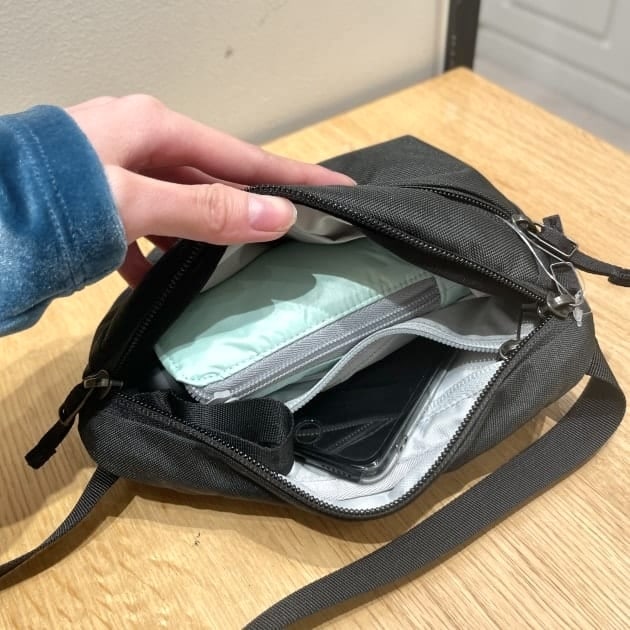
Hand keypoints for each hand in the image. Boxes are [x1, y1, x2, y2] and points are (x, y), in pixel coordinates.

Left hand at [66, 95, 354, 285]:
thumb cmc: (47, 197)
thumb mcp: (132, 201)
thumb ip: (203, 211)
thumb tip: (277, 216)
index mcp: (154, 128)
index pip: (243, 156)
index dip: (292, 176)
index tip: (337, 188)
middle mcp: (140, 145)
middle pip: (214, 179)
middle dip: (253, 206)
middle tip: (296, 229)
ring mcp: (117, 176)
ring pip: (180, 208)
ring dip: (203, 235)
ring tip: (235, 262)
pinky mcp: (96, 207)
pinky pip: (143, 230)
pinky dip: (154, 256)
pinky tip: (156, 279)